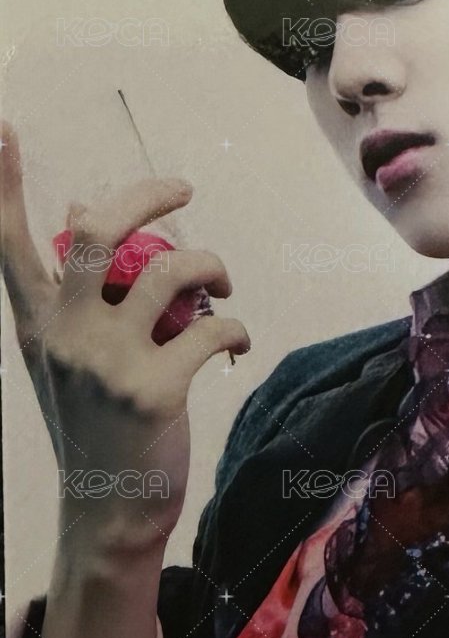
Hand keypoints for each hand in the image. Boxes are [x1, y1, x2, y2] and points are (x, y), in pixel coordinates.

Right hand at [0, 119, 250, 555]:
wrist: (108, 510)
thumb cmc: (95, 422)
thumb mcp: (67, 353)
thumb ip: (71, 285)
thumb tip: (74, 203)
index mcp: (36, 322)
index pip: (7, 241)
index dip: (3, 182)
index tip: (3, 127)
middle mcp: (63, 335)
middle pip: (101, 232)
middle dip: (148, 195)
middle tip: (182, 188)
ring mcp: (106, 363)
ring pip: (171, 271)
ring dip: (211, 262)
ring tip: (223, 280)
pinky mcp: (154, 392)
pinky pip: (212, 328)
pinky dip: (235, 326)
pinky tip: (236, 341)